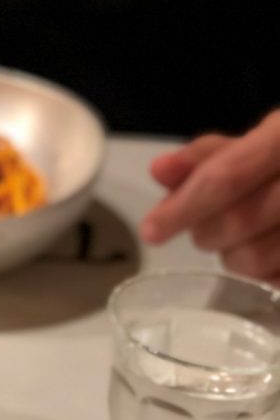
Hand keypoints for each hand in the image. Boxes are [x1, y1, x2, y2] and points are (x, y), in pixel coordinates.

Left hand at [140, 110, 279, 285]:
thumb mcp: (271, 139)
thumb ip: (214, 155)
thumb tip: (161, 171)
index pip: (226, 177)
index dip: (182, 207)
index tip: (151, 230)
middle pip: (235, 223)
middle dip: (208, 231)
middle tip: (211, 225)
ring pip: (254, 260)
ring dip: (237, 256)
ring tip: (251, 236)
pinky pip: (275, 280)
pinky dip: (266, 273)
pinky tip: (273, 252)